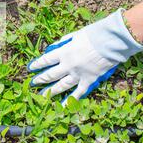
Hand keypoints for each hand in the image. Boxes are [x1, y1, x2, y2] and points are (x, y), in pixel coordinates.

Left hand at [27, 9, 142, 104]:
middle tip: (33, 83)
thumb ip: (64, 42)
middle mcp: (68, 65)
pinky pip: (77, 93)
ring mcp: (78, 75)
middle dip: (40, 79)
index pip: (46, 60)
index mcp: (63, 52)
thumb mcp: (75, 35)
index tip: (30, 68)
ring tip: (41, 95)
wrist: (111, 42)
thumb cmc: (94, 35)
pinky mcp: (88, 81)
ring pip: (61, 86)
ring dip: (50, 91)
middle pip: (50, 75)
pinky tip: (61, 107)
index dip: (37, 64)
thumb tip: (54, 47)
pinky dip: (69, 101)